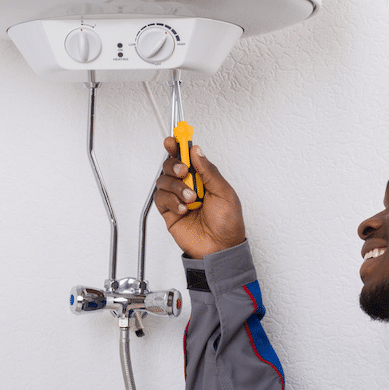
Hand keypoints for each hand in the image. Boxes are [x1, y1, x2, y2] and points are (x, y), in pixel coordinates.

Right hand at [154, 137, 244, 258]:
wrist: (220, 249)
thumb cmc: (228, 224)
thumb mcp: (224, 192)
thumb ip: (208, 171)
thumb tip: (196, 151)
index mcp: (204, 178)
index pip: (187, 157)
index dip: (179, 147)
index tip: (173, 140)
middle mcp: (189, 185)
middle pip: (171, 165)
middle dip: (174, 165)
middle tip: (183, 172)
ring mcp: (178, 198)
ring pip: (164, 181)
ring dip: (176, 187)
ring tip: (190, 199)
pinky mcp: (169, 212)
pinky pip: (161, 198)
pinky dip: (171, 201)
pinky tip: (183, 209)